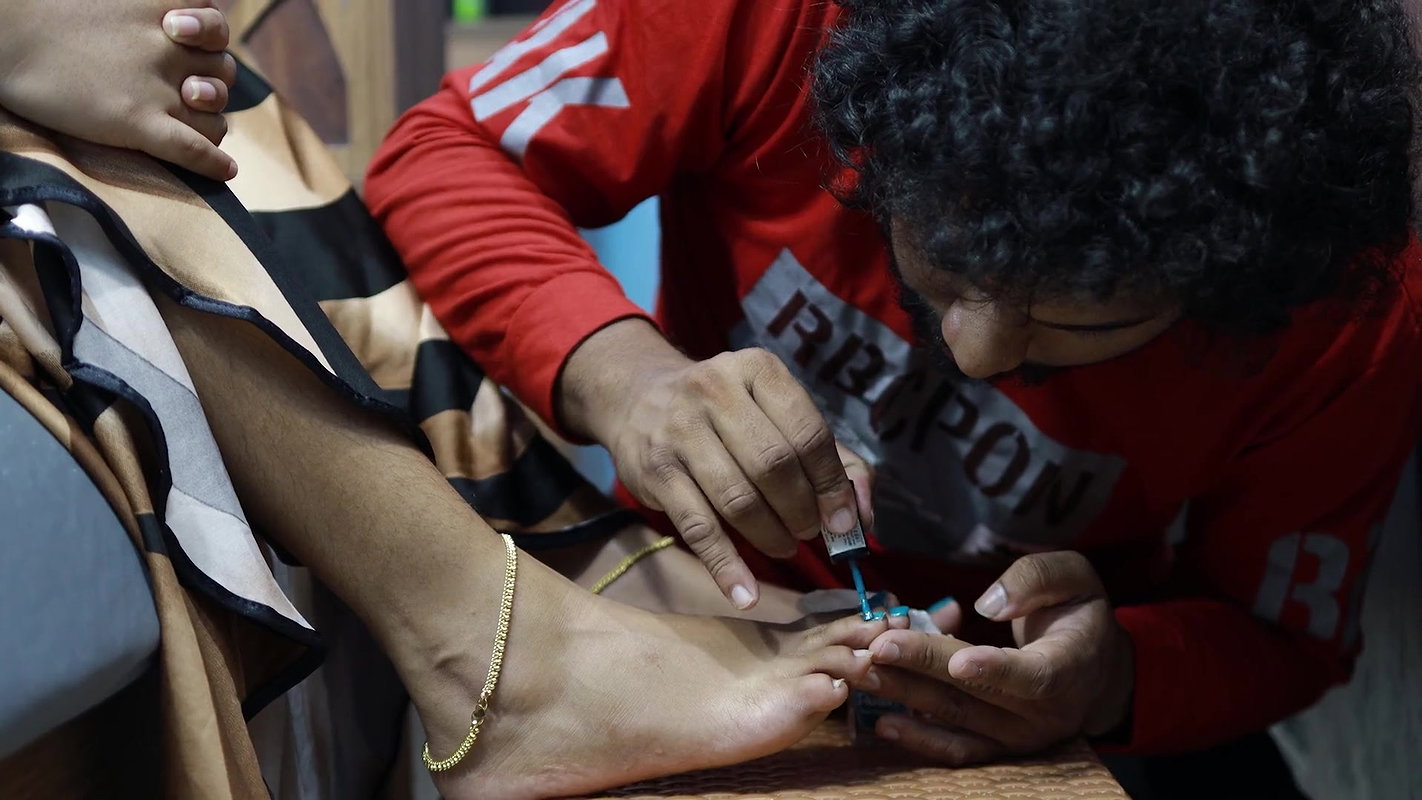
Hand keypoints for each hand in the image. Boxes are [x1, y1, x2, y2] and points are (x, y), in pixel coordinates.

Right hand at [0, 1, 237, 180]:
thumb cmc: (43, 13)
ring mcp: (157, 87)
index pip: (214, 28)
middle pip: (220, 76)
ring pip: (214, 118)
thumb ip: (142, 11)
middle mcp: (169, 49)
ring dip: (211, 124)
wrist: (4, 34)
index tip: (186, 41)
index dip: (209, 39)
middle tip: (190, 92)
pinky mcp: (138, 121)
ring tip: (194, 124)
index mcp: (163, 11)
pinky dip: (213, 164)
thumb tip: (166, 24)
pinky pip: (194, 149)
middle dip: (212, 87)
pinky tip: (224, 172)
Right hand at [560, 321, 863, 609]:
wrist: (638, 397)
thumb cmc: (726, 413)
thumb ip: (832, 459)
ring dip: (771, 536)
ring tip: (785, 547)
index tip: (844, 523)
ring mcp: (680, 430)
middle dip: (802, 511)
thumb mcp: (776, 414)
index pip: (807, 433)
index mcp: (758, 370)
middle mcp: (716, 391)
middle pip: (774, 465)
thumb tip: (863, 517)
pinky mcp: (655, 471)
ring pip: (738, 498)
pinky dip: (726, 566)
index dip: (832, 485)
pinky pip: (697, 527)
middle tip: (809, 533)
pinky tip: (746, 594)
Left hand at [858, 551, 1133, 763]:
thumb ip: (1036, 580)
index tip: (959, 659)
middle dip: (922, 668)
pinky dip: (920, 740)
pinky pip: (958, 749)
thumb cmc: (1080, 615)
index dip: (996, 669)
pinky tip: (882, 723)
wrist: (1097, 670)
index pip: (1033, 674)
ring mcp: (1020, 736)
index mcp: (1070, 667)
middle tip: (876, 648)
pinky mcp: (999, 747)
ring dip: (905, 697)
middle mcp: (1045, 712)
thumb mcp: (1075, 578)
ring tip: (862, 673)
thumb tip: (990, 603)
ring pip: (957, 718)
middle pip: (977, 693)